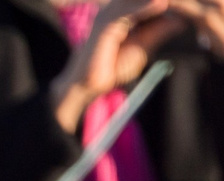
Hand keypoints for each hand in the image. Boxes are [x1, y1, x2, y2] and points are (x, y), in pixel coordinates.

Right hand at [53, 0, 191, 130]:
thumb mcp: (143, 47)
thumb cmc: (111, 68)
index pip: (146, 1)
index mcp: (121, 14)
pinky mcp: (103, 26)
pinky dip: (144, 8)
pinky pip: (126, 13)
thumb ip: (158, 32)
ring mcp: (106, 17)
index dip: (165, 2)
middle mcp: (112, 10)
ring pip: (135, 1)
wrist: (86, 85)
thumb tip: (181, 21)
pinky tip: (162, 4)